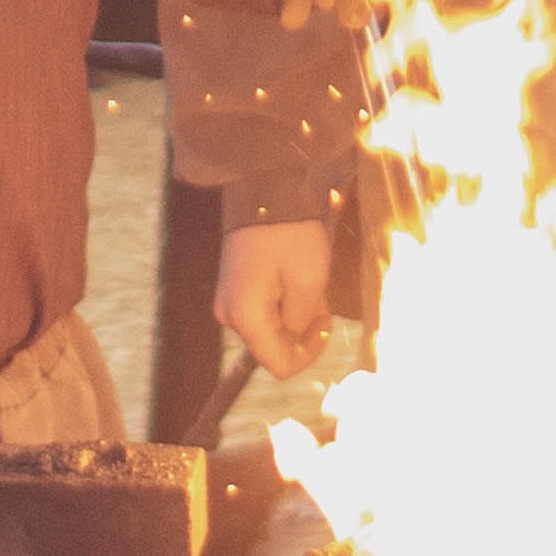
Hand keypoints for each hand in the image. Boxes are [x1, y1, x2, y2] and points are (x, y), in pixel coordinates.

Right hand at [215, 214, 341, 379]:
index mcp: (246, 318)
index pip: (279, 366)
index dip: (309, 354)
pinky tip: (296, 274)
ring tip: (310, 280)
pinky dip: (285, 299)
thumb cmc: (291, 235)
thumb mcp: (309, 282)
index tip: (326, 323)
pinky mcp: (234, 285)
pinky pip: (263, 307)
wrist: (265, 190)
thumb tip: (294, 335)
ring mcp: (229, 300)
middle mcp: (230, 315)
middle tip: (321, 296)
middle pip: (274, 346)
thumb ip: (302, 321)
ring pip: (271, 326)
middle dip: (302, 328)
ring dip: (296, 312)